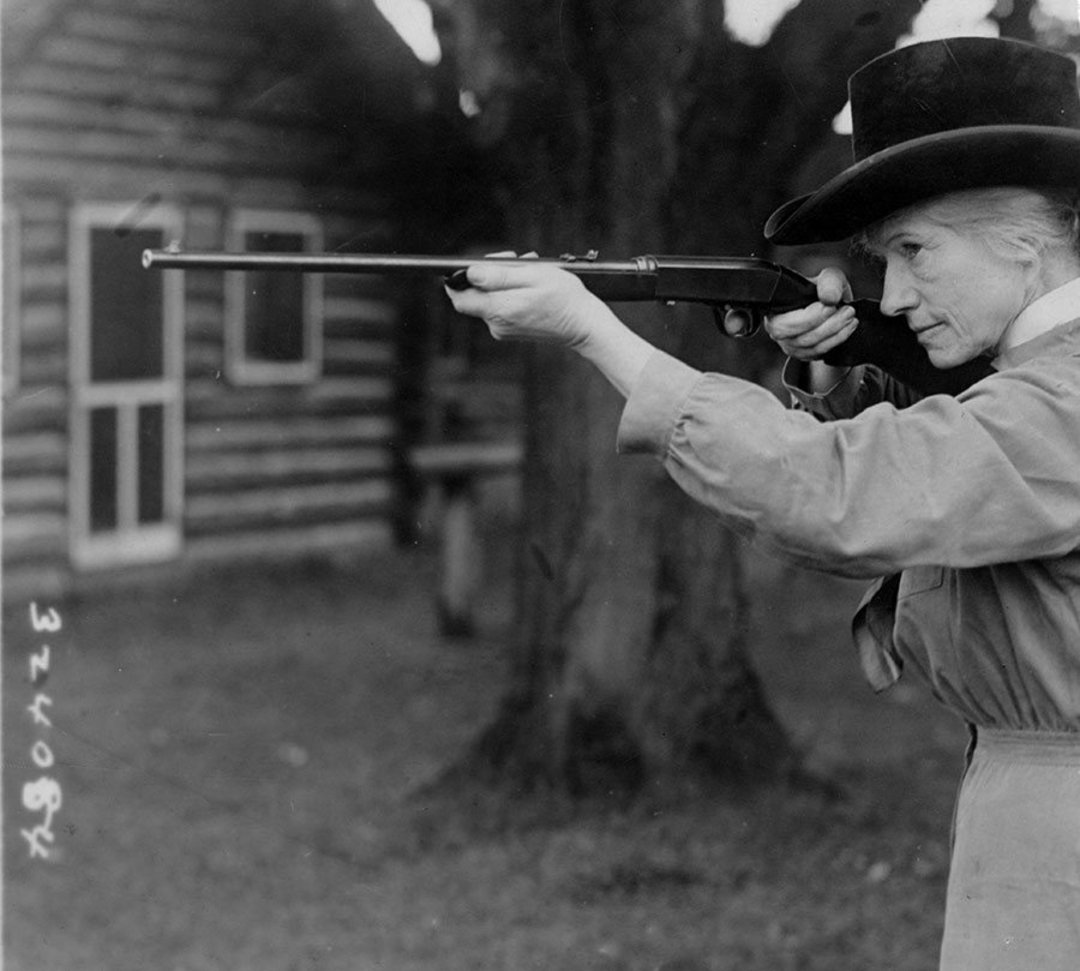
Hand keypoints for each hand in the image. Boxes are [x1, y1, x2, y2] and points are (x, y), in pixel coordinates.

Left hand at [445, 253, 603, 350]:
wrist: (584, 325)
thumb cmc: (564, 298)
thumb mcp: (533, 276)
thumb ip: (499, 275)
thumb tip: (470, 273)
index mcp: (499, 309)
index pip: (459, 298)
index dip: (459, 279)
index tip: (472, 265)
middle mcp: (496, 324)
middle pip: (475, 296)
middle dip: (489, 274)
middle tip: (513, 259)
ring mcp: (503, 330)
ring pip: (489, 299)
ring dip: (504, 280)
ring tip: (529, 269)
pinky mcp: (511, 331)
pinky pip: (501, 307)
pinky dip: (511, 292)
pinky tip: (529, 284)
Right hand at [764, 266, 858, 360]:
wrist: (831, 305)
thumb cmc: (824, 290)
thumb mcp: (829, 278)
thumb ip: (829, 282)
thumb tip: (829, 298)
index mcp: (774, 309)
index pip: (782, 324)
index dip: (807, 318)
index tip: (830, 306)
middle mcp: (777, 330)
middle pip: (798, 338)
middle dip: (827, 326)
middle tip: (847, 311)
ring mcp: (788, 345)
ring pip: (811, 346)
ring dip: (835, 332)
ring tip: (850, 317)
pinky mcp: (802, 354)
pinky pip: (819, 353)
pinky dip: (836, 341)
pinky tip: (846, 328)